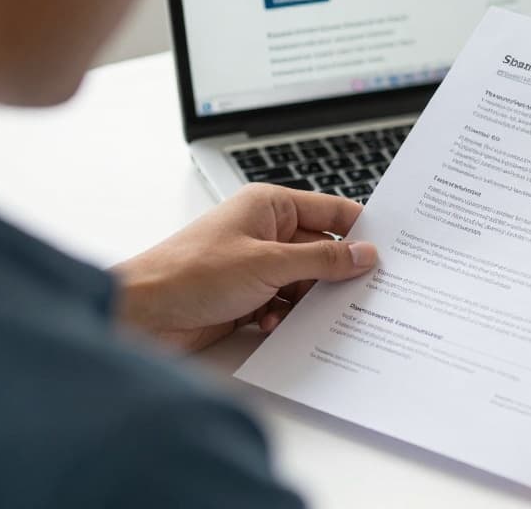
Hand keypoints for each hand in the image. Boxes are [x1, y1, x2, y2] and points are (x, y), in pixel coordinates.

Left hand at [113, 183, 376, 351]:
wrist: (140, 315)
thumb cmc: (188, 274)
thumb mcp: (268, 263)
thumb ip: (322, 258)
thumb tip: (364, 253)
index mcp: (270, 207)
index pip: (332, 209)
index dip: (361, 228)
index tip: (389, 250)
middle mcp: (265, 233)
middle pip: (322, 250)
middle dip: (336, 274)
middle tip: (359, 293)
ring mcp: (256, 267)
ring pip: (306, 283)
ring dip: (307, 302)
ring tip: (307, 313)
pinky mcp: (246, 298)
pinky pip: (285, 307)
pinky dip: (285, 318)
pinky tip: (272, 324)